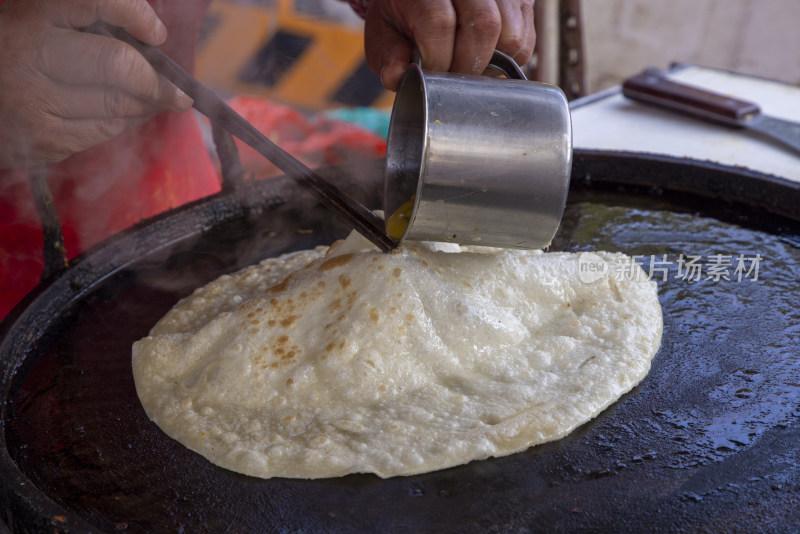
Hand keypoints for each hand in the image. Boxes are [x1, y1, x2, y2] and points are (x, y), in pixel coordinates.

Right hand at [0, 0, 192, 168]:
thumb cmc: (9, 57)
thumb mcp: (30, 22)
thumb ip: (79, 25)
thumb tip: (145, 41)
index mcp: (30, 15)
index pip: (97, 2)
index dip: (135, 14)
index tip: (156, 33)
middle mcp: (32, 55)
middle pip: (118, 65)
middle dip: (158, 82)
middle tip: (180, 93)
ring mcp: (37, 101)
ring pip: (117, 104)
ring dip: (147, 106)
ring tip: (161, 103)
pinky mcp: (45, 138)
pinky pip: (102, 131)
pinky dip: (123, 123)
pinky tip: (129, 116)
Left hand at [363, 0, 534, 89]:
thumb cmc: (405, 12)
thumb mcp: (383, 31)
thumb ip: (388, 56)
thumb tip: (399, 77)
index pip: (440, 23)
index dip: (438, 60)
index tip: (432, 76)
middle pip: (483, 26)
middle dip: (469, 66)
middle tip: (456, 79)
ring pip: (511, 33)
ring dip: (494, 63)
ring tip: (471, 67)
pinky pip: (526, 37)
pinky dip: (510, 58)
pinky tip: (489, 58)